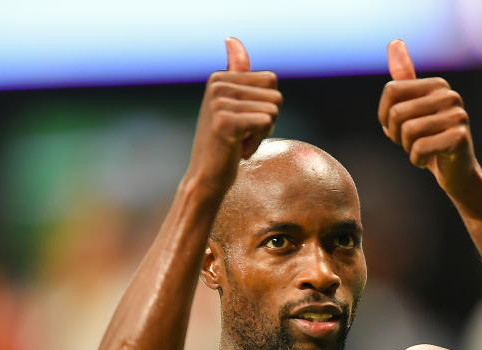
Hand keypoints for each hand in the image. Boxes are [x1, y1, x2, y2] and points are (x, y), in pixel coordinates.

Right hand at [185, 38, 282, 198]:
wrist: (206, 178)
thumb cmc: (223, 143)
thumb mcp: (231, 104)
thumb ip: (236, 72)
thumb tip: (232, 39)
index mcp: (219, 77)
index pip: (271, 80)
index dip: (264, 105)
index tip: (242, 121)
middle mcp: (217, 85)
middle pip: (275, 94)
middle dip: (267, 119)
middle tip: (241, 134)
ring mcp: (219, 103)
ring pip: (273, 110)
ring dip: (262, 133)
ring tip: (237, 141)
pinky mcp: (225, 122)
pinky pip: (266, 123)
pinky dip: (257, 142)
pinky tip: (237, 150)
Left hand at [378, 40, 480, 199]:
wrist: (456, 172)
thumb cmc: (430, 140)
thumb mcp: (412, 108)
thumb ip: (404, 79)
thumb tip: (394, 42)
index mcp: (437, 85)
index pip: (391, 91)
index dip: (385, 115)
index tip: (396, 128)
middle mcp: (450, 95)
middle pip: (397, 113)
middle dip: (397, 135)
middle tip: (412, 143)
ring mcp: (458, 115)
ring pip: (407, 132)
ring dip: (407, 148)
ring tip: (422, 150)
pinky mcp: (460, 137)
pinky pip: (419, 148)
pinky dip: (416, 160)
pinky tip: (429, 160)